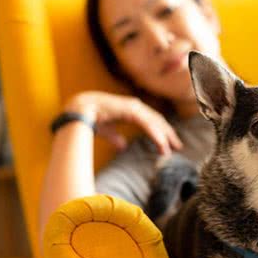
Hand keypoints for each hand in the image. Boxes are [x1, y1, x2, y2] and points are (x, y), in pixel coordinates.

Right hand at [64, 91, 182, 154]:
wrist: (78, 110)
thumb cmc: (91, 118)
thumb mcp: (108, 131)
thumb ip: (117, 137)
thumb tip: (123, 146)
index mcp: (132, 110)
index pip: (152, 120)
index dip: (162, 131)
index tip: (170, 143)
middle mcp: (136, 107)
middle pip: (158, 121)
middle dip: (168, 134)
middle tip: (178, 147)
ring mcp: (133, 107)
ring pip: (154, 123)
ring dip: (164, 137)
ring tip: (170, 150)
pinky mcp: (130, 111)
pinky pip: (147, 124)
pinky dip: (155, 134)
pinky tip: (162, 144)